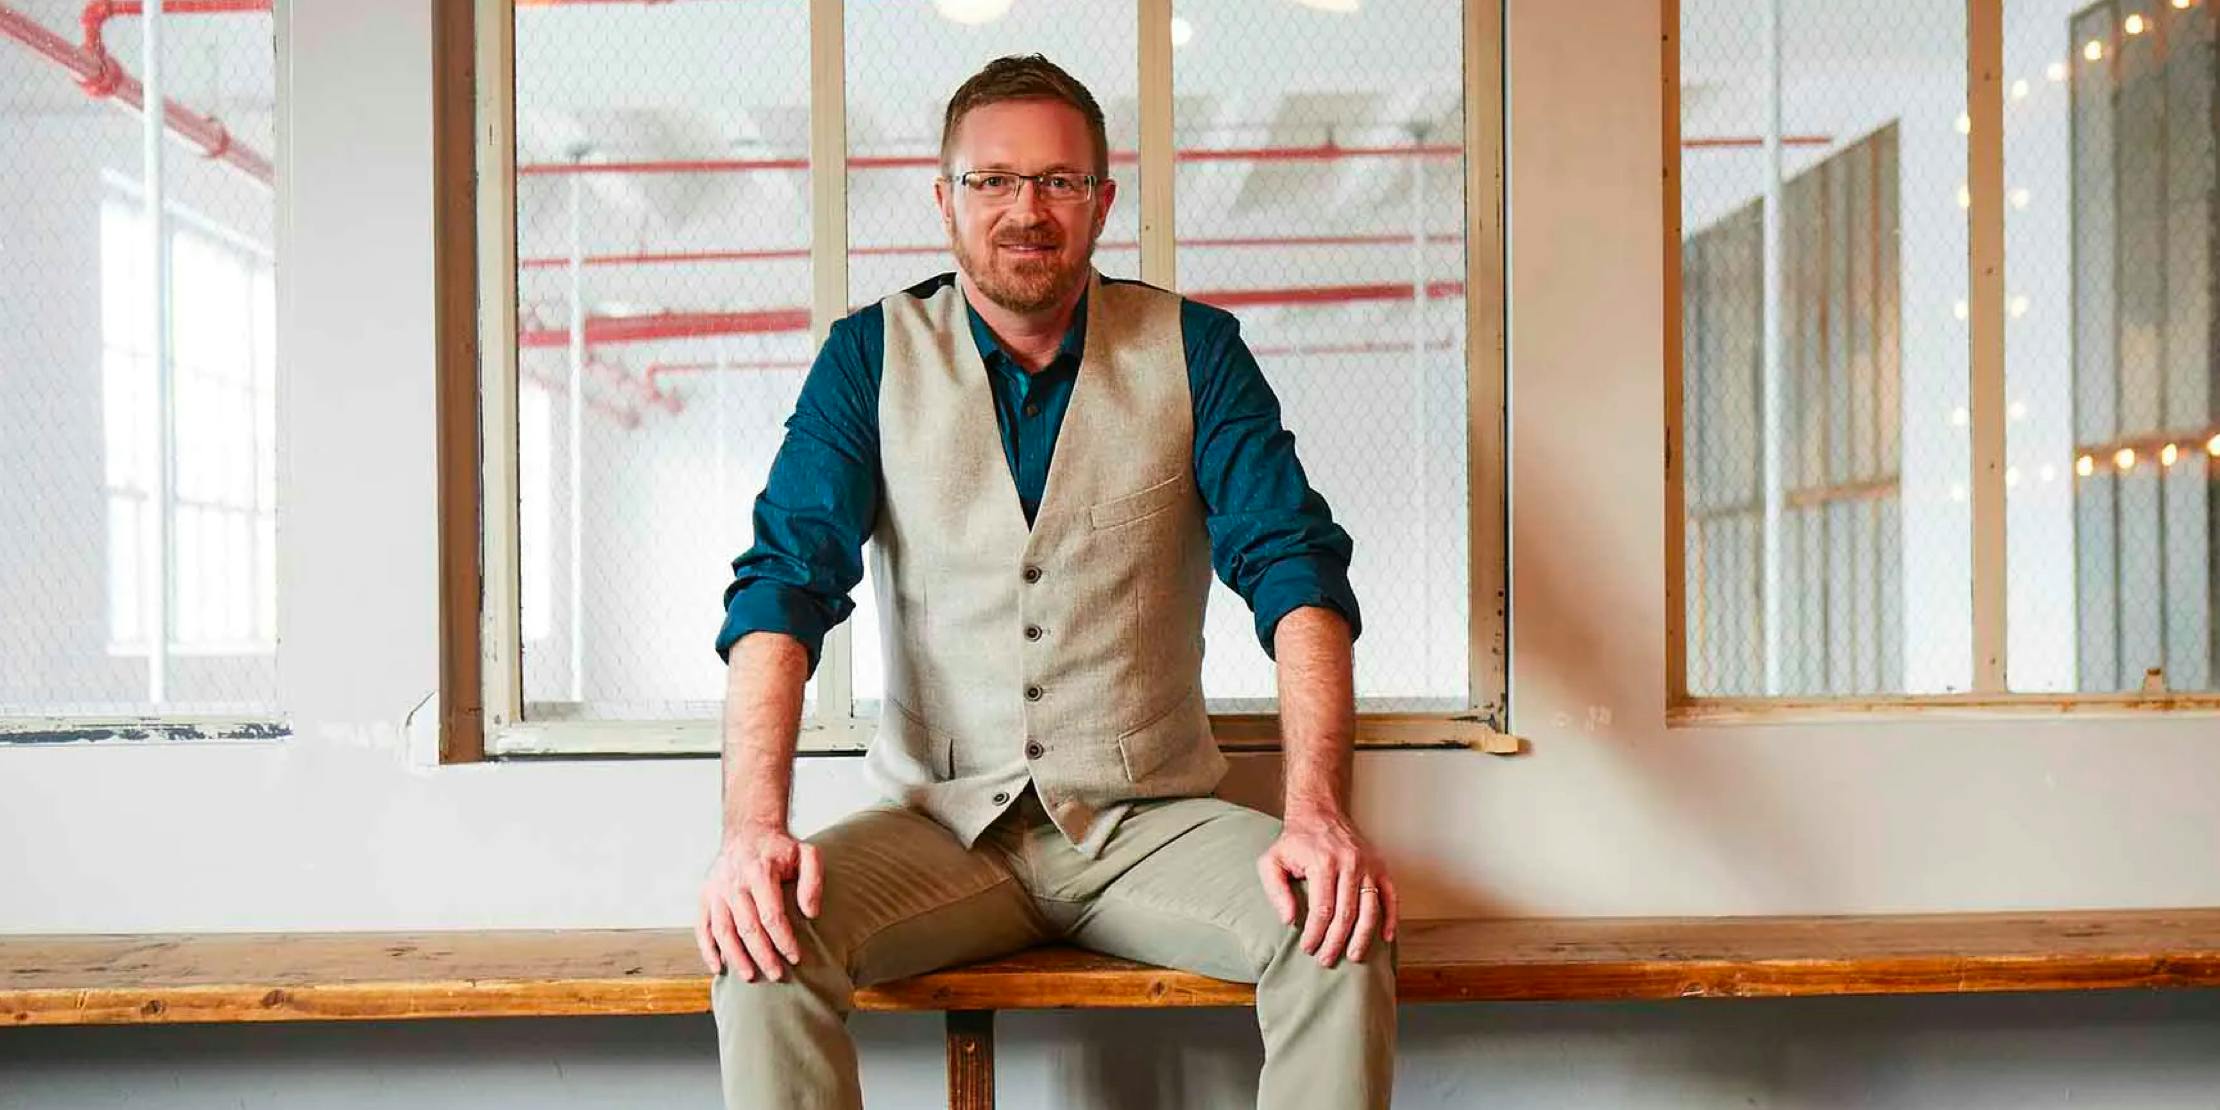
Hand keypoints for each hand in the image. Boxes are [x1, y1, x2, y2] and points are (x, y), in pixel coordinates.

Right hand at [694, 823, 823, 980]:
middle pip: (748, 927)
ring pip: (723, 931)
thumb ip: (813, 880)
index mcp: (760, 872)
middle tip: (777, 975)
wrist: (748, 829)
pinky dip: (708, 949)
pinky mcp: (705, 895)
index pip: (772, 916)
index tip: (796, 958)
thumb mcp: (806, 854)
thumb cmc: (780, 848)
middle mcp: (734, 882)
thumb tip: (811, 913)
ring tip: (750, 977)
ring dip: (736, 957)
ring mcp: (716, 889)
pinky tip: (718, 967)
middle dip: (763, 955)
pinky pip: (703, 927)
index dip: (784, 940)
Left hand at [1256, 810, 1397, 967]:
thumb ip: (1275, 890)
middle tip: (1326, 959)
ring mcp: (1368, 865)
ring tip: (1353, 956)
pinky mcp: (1379, 866)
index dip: (1315, 933)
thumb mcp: (1272, 860)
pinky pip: (1390, 895)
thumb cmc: (1295, 841)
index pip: (1322, 909)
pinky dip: (1391, 918)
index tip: (1308, 948)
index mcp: (1323, 863)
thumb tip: (1289, 920)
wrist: (1319, 812)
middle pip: (1347, 913)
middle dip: (1336, 941)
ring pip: (1370, 908)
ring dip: (1362, 936)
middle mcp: (1350, 864)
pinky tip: (1386, 937)